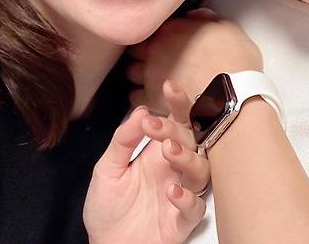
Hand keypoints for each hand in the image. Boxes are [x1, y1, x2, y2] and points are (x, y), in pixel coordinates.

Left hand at [85, 81, 208, 243]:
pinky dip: (186, 198)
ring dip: (188, 159)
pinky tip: (171, 191)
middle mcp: (175, 169)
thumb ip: (123, 140)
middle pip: (192, 142)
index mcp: (159, 153)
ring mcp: (181, 193)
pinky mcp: (182, 221)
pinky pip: (195, 207)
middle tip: (156, 128)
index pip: (177, 122)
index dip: (178, 104)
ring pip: (202, 171)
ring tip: (168, 152)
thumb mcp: (107, 169)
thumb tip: (140, 112)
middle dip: (178, 131)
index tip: (168, 87)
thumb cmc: (109, 208)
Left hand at [128, 8, 262, 111]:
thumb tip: (195, 15)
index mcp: (173, 29)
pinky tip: (155, 95)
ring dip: (140, 72)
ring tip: (154, 77)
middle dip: (143, 52)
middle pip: (136, 48)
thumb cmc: (235, 62)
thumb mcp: (228, 29)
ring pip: (131, 71)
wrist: (230, 96)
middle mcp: (156, 49)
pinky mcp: (151, 99)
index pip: (153, 26)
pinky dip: (142, 95)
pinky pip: (135, 96)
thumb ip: (208, 19)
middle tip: (157, 58)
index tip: (168, 39)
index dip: (160, 34)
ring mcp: (150, 74)